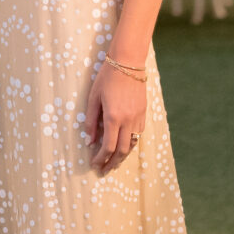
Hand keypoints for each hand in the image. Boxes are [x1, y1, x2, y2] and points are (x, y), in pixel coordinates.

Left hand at [84, 61, 146, 175]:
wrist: (128, 62)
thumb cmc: (107, 77)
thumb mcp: (93, 98)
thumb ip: (91, 121)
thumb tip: (89, 141)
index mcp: (113, 117)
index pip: (108, 147)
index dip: (100, 159)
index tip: (94, 164)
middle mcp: (128, 120)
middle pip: (122, 151)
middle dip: (112, 163)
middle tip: (104, 170)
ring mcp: (138, 117)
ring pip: (132, 145)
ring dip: (122, 156)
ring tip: (113, 163)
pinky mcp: (143, 113)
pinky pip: (138, 134)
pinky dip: (130, 144)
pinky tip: (123, 146)